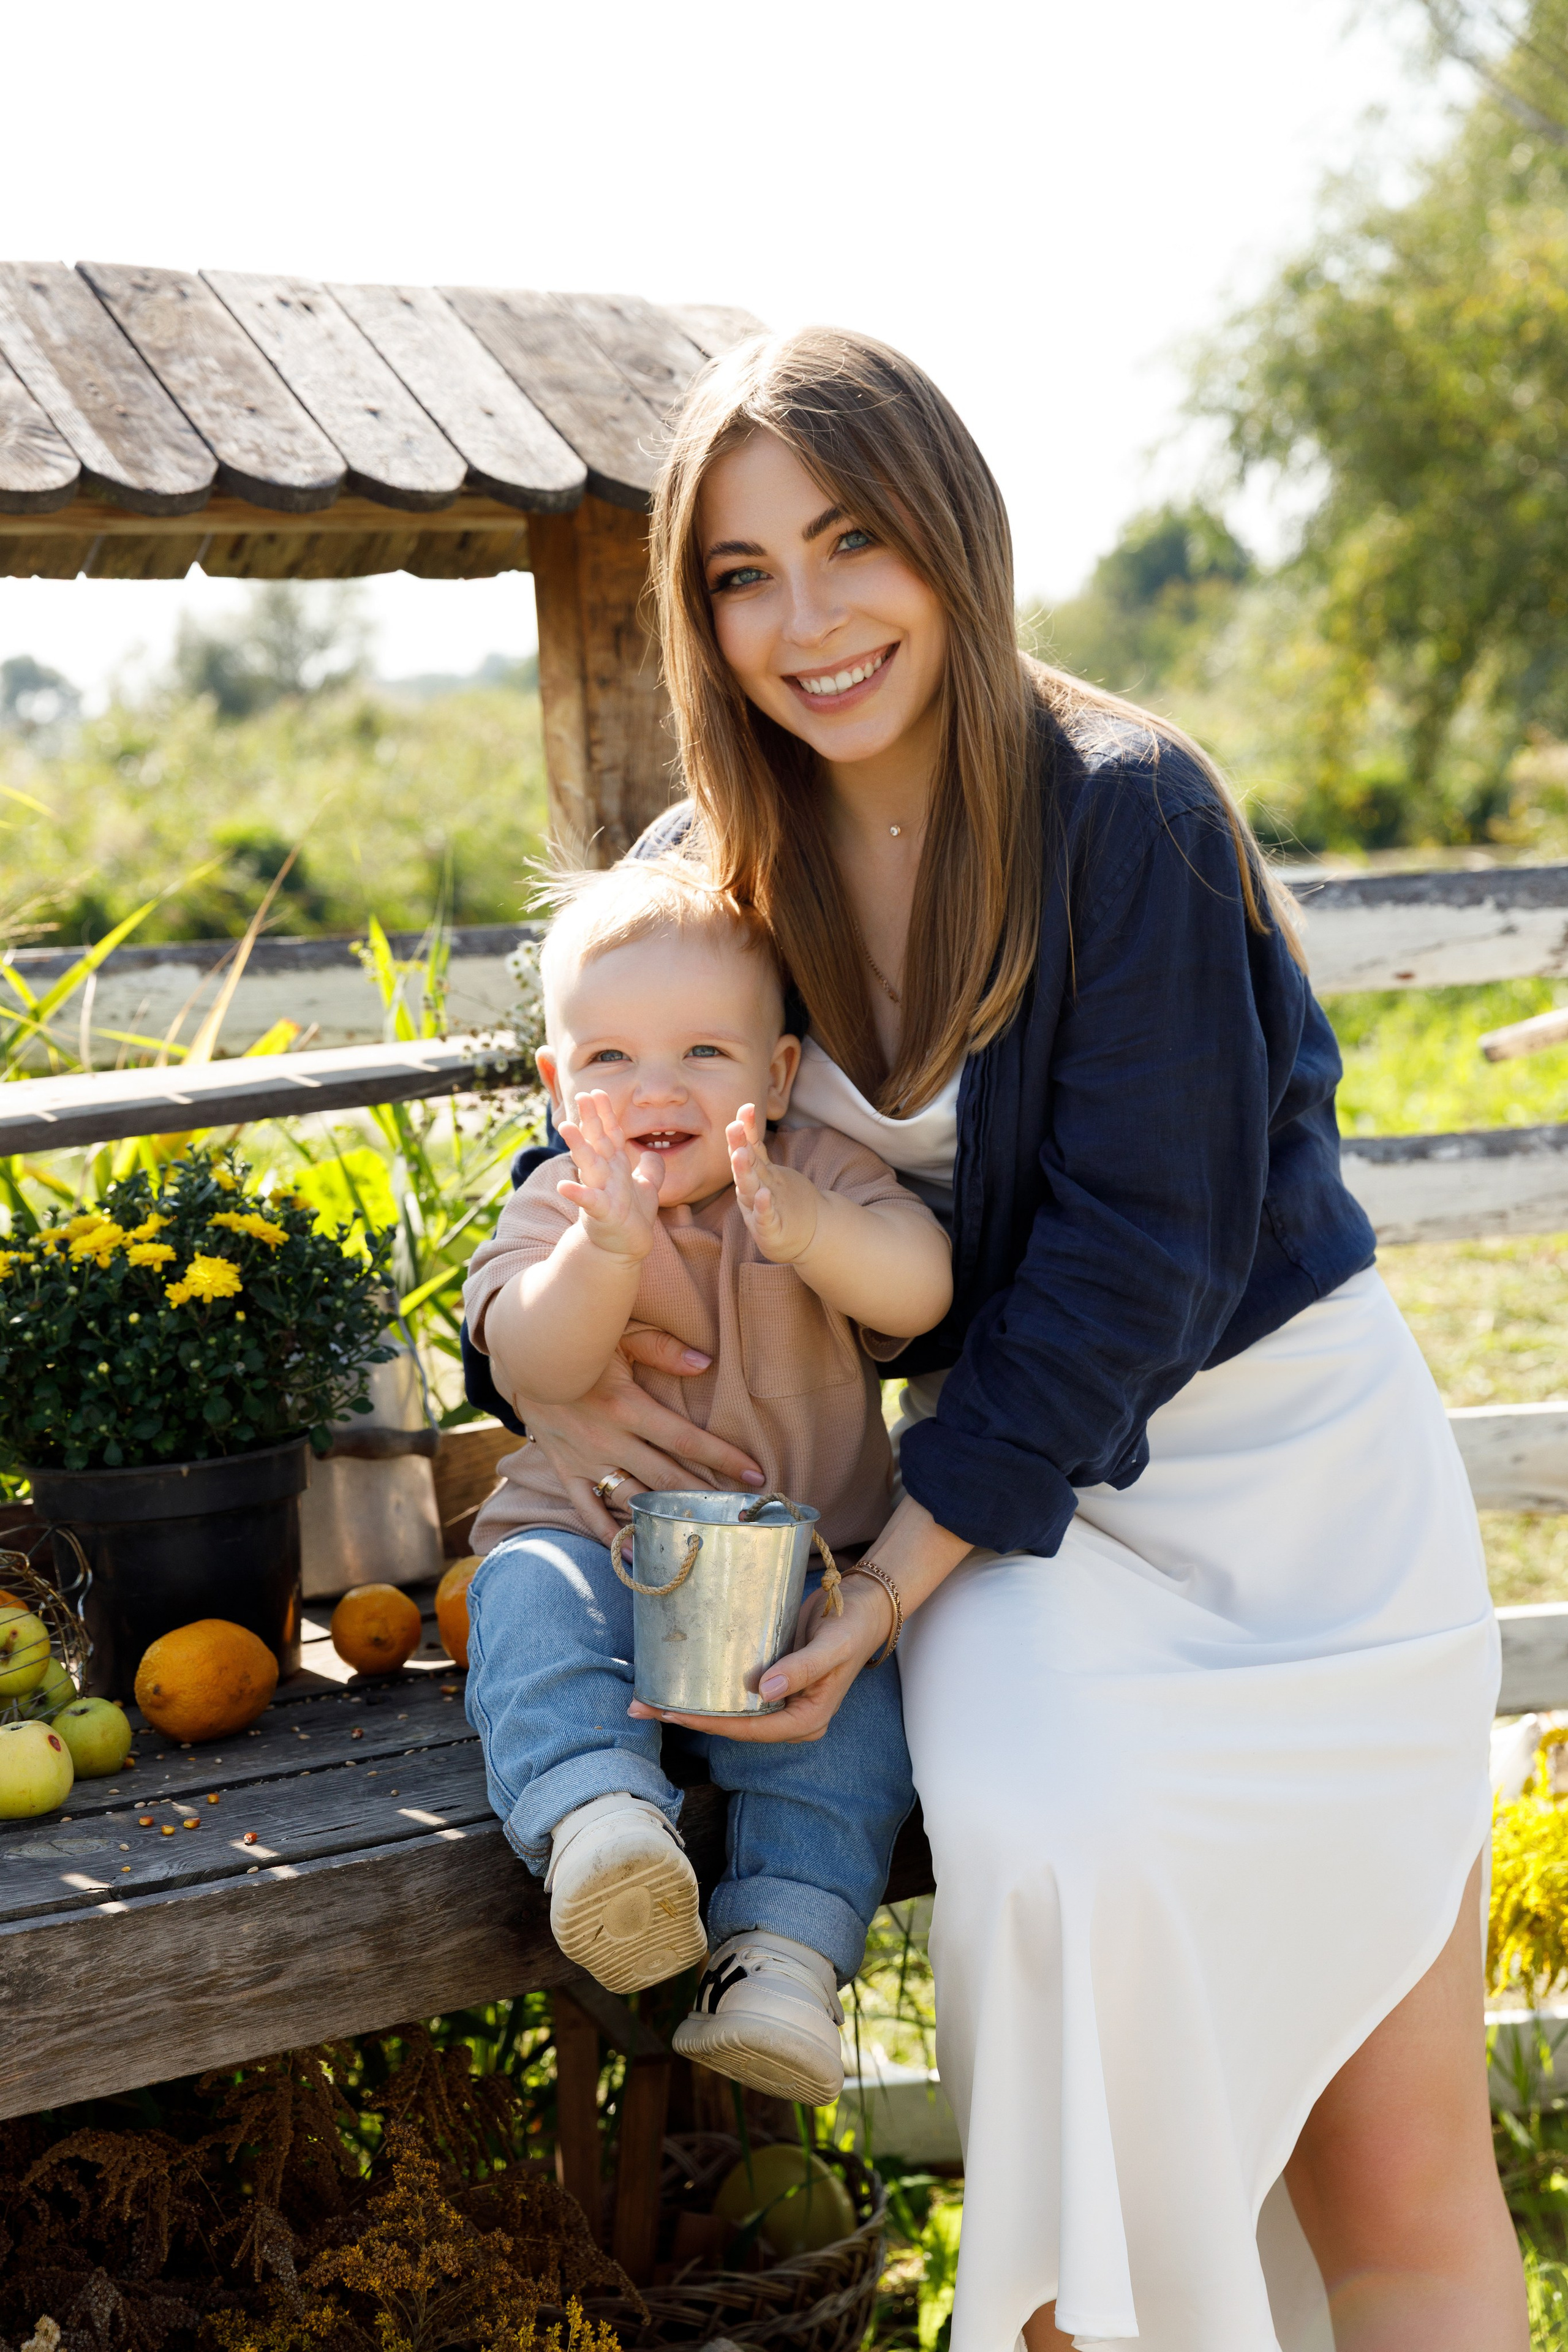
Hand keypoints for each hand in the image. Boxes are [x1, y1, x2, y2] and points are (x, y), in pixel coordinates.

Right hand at [509, 1335, 764, 1542]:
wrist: (522, 1355)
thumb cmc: (582, 1340)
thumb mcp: (621, 1333)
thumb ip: (664, 1349)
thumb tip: (705, 1362)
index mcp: (627, 1406)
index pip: (685, 1439)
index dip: (723, 1458)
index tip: (756, 1474)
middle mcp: (608, 1439)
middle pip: (667, 1478)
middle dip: (707, 1498)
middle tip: (740, 1515)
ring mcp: (585, 1459)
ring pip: (633, 1499)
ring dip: (666, 1518)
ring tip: (701, 1534)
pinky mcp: (565, 1471)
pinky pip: (588, 1510)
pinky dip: (608, 1534)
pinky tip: (634, 1552)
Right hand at [556, 1089, 662, 1261]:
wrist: (622, 1249)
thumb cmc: (632, 1218)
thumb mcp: (647, 1189)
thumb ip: (651, 1169)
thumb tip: (652, 1154)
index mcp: (615, 1166)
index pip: (610, 1135)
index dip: (605, 1114)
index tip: (596, 1092)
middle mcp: (604, 1175)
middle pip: (596, 1142)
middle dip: (590, 1119)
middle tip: (581, 1096)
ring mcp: (601, 1193)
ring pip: (590, 1165)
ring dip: (578, 1146)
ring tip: (566, 1127)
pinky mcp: (601, 1214)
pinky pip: (589, 1202)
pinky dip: (578, 1194)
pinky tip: (563, 1186)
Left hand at [628, 1576, 890, 1743]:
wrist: (864, 1606)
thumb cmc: (853, 1627)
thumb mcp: (833, 1647)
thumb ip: (802, 1669)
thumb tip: (766, 1690)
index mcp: (805, 1721)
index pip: (749, 1727)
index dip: (709, 1722)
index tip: (672, 1711)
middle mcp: (787, 1716)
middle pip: (731, 1723)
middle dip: (688, 1717)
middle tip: (641, 1705)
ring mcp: (777, 1699)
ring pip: (727, 1708)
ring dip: (690, 1702)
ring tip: (647, 1694)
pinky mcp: (770, 1678)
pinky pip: (732, 1688)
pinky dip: (705, 1684)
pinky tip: (678, 1676)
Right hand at [727, 1104, 819, 1263]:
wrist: (808, 1235)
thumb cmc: (781, 1202)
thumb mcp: (766, 1173)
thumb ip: (754, 1149)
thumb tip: (743, 1116)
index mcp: (754, 1175)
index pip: (749, 1148)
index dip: (747, 1129)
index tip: (747, 1107)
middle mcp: (754, 1189)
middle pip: (745, 1166)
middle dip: (738, 1146)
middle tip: (733, 1127)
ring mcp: (760, 1209)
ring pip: (749, 1189)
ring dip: (744, 1173)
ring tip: (741, 1155)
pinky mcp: (771, 1230)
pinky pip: (766, 1217)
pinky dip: (763, 1207)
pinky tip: (764, 1195)